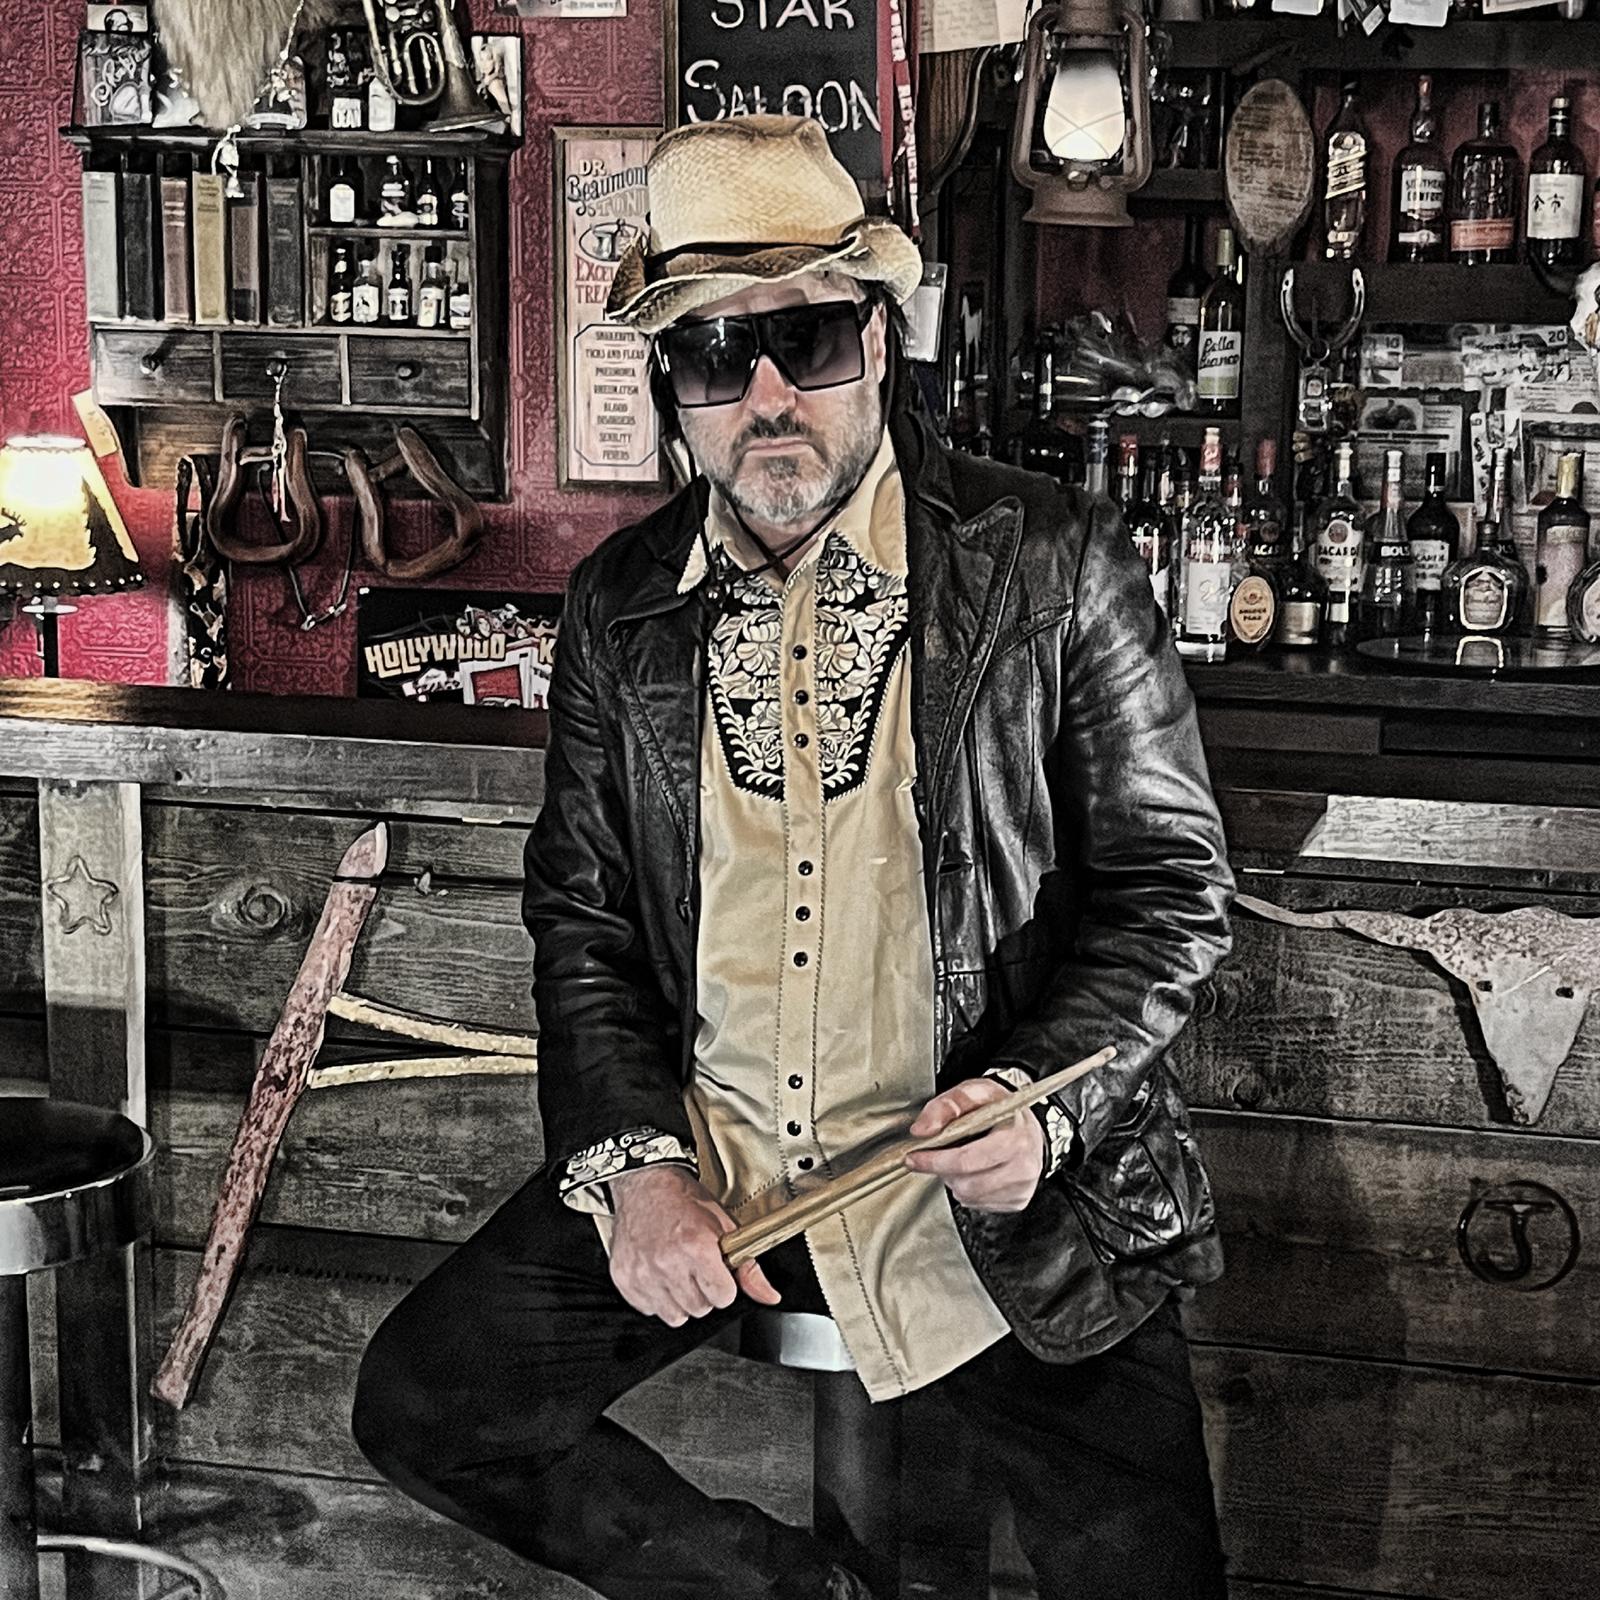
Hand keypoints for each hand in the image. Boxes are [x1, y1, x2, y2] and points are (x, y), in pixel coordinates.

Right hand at [607, 1165, 779, 1325]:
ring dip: (680, 1299)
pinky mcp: (624, 1279)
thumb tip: (768, 1296)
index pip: (723, 1298)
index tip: (716, 1271)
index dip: (724, 1284)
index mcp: (696, 1248)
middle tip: (696, 1268)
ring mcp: (643, 1274)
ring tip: (677, 1272)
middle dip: (703, 1291)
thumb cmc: (685, 1200)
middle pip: (699, 1309)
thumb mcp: (725, 1226)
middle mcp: (668, 1264)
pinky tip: (659, 1274)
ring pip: (674, 1316)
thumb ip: (748, 1266)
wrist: (646, 1184)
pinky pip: (649, 1309)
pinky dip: (656, 1297)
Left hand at [904, 1078, 1042, 1213]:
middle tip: (936, 1156)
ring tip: (960, 1158)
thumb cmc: (998, 1106)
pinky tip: (974, 1171)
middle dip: (943, 1170)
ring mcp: (1023, 1186)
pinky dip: (968, 1189)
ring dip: (955, 1180)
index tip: (913, 1157)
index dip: (936, 1161)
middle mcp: (1024, 1166)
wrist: (1025, 1123)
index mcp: (1015, 1137)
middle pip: (967, 1183)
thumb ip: (945, 1106)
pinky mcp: (1018, 1200)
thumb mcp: (973, 1093)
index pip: (968, 1159)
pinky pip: (979, 1204)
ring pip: (970, 1196)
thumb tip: (921, 1131)